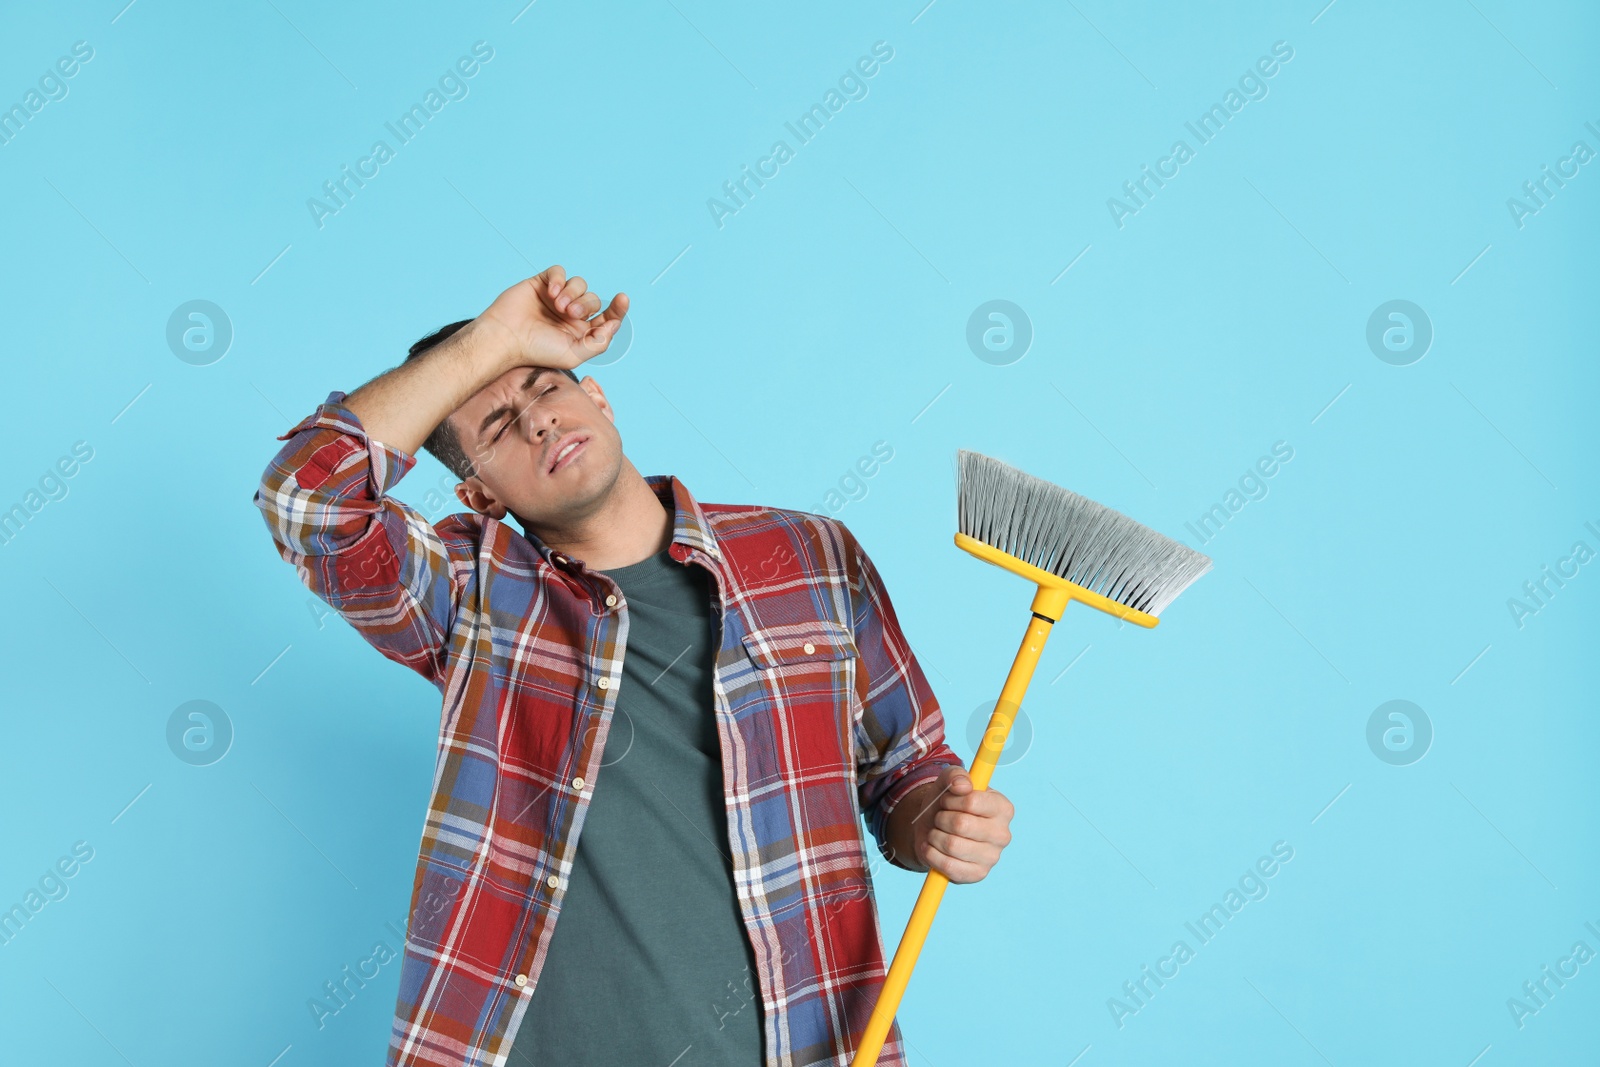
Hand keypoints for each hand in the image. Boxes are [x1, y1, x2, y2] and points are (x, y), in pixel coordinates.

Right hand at [472, 265, 628, 370]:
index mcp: (580, 332)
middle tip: (570, 313)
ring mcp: (557, 298)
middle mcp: (570, 314)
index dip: (617, 308)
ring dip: (573, 292)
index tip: (622, 299)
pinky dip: (559, 278)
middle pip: (592, 300)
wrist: (507, 338)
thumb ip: (598, 342)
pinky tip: (551, 292)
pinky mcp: (542, 284)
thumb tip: (614, 324)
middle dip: (586, 304)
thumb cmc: (538, 351)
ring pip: (579, 284)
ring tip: (558, 304)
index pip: (606, 317)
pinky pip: (559, 272)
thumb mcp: (574, 354)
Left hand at [910, 766, 1013, 883]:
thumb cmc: (946, 804)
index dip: (951, 799)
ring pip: (952, 845)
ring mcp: (992, 857)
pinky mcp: (978, 875)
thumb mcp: (947, 782)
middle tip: (940, 818)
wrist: (933, 830)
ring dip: (934, 836)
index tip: (947, 800)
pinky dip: (931, 854)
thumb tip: (962, 785)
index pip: (972, 801)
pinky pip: (948, 866)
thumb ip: (955, 774)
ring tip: (936, 832)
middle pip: (961, 824)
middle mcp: (1003, 834)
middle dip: (941, 818)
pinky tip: (932, 848)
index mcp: (1003, 808)